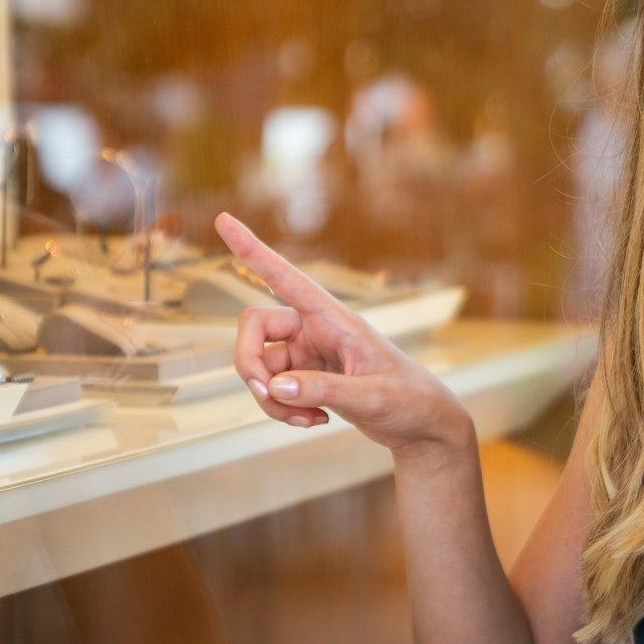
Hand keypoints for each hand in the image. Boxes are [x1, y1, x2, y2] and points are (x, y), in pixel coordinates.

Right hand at [213, 213, 470, 456]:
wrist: (422, 424)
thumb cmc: (408, 400)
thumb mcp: (372, 397)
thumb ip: (325, 390)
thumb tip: (274, 386)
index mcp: (335, 318)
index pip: (285, 278)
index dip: (252, 250)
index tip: (222, 219)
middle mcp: (315, 328)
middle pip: (252, 327)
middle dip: (248, 364)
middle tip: (267, 396)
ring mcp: (307, 353)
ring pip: (259, 366)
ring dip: (269, 399)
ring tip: (309, 420)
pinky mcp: (305, 377)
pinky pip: (271, 389)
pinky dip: (282, 409)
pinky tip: (315, 421)